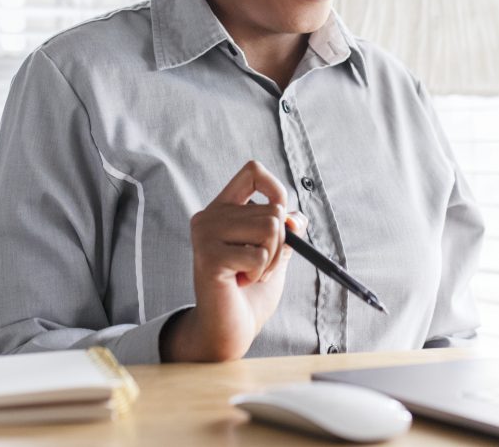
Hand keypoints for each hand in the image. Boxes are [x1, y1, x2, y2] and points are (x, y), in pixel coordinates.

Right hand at [161, 160, 304, 361]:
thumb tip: (294, 220)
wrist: (229, 327)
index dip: (277, 190)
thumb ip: (287, 228)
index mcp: (223, 207)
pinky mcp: (208, 256)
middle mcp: (209, 216)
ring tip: (251, 273)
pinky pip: (259, 255)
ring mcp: (205, 234)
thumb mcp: (276, 249)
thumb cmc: (252, 288)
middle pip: (272, 210)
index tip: (282, 221)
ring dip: (271, 259)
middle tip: (260, 265)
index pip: (253, 171)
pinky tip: (240, 282)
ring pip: (269, 229)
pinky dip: (260, 273)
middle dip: (280, 244)